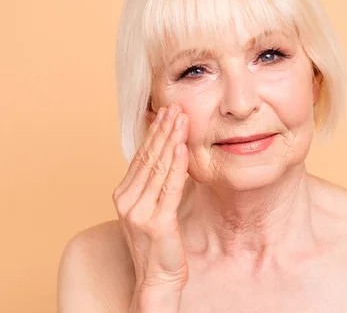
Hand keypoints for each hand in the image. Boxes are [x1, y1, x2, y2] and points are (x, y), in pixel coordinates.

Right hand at [112, 104, 189, 306]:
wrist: (156, 279)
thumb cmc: (158, 244)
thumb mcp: (151, 208)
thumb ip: (155, 184)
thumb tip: (167, 155)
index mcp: (124, 195)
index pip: (141, 156)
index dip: (154, 133)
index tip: (166, 112)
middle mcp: (128, 200)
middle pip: (149, 157)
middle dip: (164, 130)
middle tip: (175, 107)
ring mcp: (140, 212)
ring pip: (159, 168)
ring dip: (171, 140)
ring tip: (181, 119)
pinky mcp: (157, 222)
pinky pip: (169, 188)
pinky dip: (177, 166)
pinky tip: (182, 148)